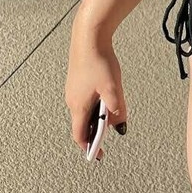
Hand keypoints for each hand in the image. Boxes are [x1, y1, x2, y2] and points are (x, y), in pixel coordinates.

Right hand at [65, 23, 127, 160]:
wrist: (88, 38)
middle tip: (108, 135)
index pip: (80, 135)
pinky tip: (105, 98)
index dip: (89, 146)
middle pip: (82, 124)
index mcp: (78, 106)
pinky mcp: (76, 82)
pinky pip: (84, 100)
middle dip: (95, 131)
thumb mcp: (113, 88)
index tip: (98, 154)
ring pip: (84, 111)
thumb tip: (120, 125)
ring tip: (111, 115)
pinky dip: (94, 105)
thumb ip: (117, 109)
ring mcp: (73, 91)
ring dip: (96, 117)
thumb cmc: (99, 62)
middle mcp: (72, 101)